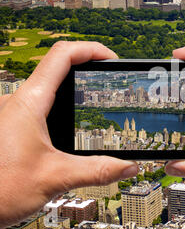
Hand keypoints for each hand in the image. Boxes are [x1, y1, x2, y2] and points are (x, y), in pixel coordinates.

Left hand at [0, 41, 137, 228]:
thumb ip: (97, 170)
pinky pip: (38, 105)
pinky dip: (60, 107)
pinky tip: (69, 127)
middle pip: (56, 67)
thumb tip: (128, 166)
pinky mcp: (10, 125)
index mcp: (29, 103)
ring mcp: (12, 113)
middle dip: (86, 68)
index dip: (91, 50)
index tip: (111, 58)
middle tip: (107, 80)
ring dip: (72, 90)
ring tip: (93, 102)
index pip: (63, 56)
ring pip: (47, 87)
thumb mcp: (56, 178)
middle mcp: (17, 102)